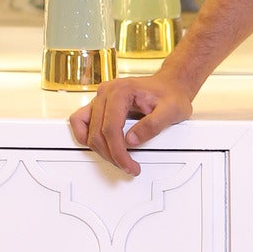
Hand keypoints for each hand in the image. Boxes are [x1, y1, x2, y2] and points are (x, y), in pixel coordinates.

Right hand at [69, 70, 194, 175]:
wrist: (170, 85)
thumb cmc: (170, 94)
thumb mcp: (171, 110)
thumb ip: (152, 125)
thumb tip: (131, 140)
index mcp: (121, 91)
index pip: (111, 128)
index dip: (118, 152)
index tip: (129, 165)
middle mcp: (106, 92)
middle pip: (97, 132)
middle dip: (111, 155)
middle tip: (128, 166)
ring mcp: (100, 98)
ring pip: (86, 129)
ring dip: (98, 148)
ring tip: (116, 158)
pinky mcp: (99, 104)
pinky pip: (81, 121)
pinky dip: (86, 136)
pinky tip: (101, 146)